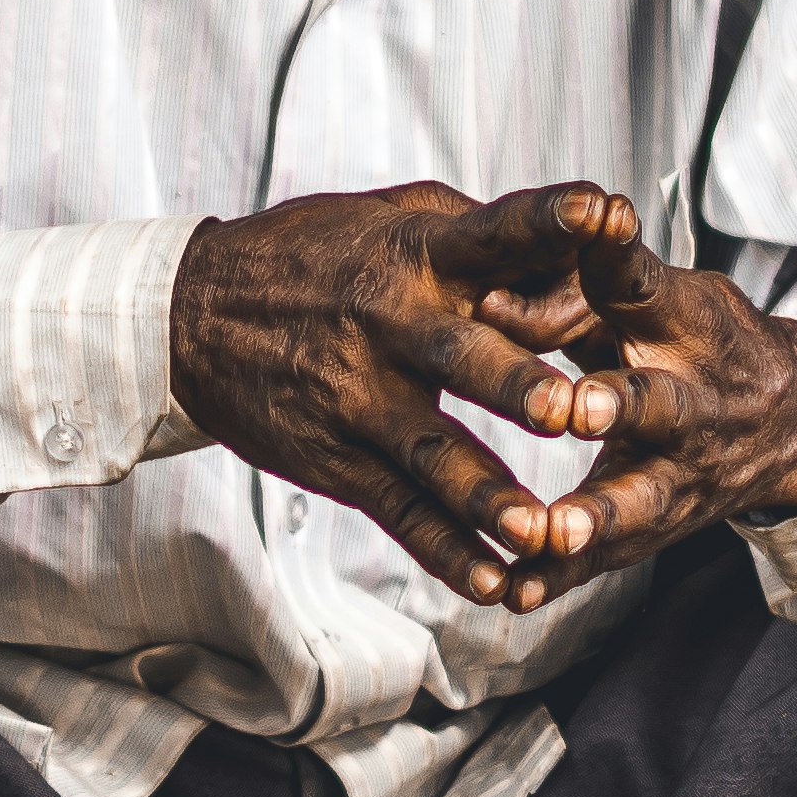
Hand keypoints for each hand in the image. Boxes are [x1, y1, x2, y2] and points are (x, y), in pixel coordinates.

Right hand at [168, 180, 658, 612]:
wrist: (193, 315)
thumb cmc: (315, 256)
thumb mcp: (392, 217)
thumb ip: (482, 234)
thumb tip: (576, 249)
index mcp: (419, 253)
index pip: (494, 231)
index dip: (548, 221)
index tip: (602, 212)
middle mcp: (392, 324)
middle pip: (464, 357)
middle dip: (517, 386)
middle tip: (571, 412)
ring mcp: (361, 398)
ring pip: (434, 454)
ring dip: (488, 496)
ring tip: (539, 533)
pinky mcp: (338, 459)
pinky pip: (400, 511)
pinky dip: (447, 553)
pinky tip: (495, 584)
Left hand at [502, 232, 796, 593]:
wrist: (790, 420)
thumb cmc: (697, 337)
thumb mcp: (657, 294)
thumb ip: (578, 286)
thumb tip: (488, 287)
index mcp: (686, 327)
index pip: (645, 284)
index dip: (615, 256)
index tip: (594, 224)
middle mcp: (693, 402)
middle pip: (658, 404)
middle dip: (619, 407)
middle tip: (578, 408)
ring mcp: (682, 473)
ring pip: (638, 500)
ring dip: (593, 518)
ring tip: (544, 533)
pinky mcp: (659, 524)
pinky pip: (608, 558)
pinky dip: (563, 577)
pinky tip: (515, 592)